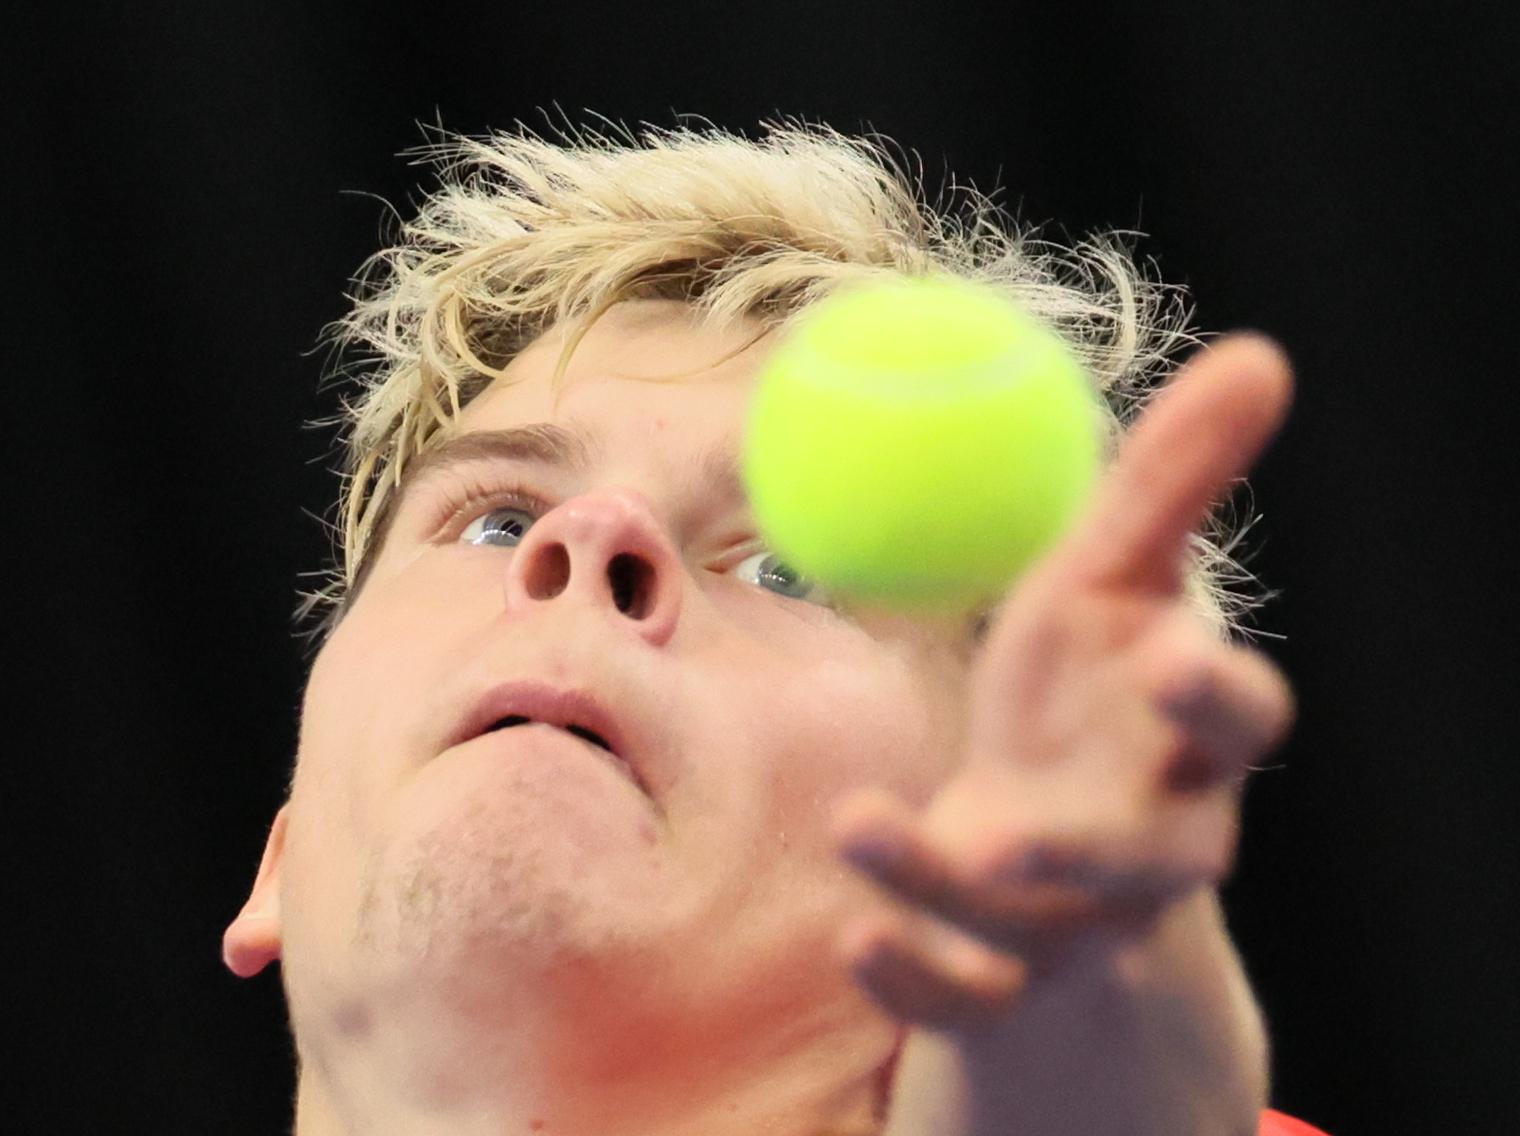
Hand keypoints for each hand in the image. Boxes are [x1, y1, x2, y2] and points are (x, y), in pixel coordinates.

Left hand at [831, 333, 1295, 1031]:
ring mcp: (1081, 921)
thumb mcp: (1111, 584)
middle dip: (1097, 845)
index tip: (1179, 656)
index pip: (1238, 727)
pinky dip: (911, 968)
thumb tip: (1262, 352)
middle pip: (1154, 856)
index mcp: (1186, 738)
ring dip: (950, 884)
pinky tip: (852, 931)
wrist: (1047, 840)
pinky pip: (964, 992)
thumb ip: (1172, 485)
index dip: (1216, 701)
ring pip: (1033, 922)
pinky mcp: (1011, 982)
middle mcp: (1154, 840)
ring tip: (861, 825)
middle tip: (1017, 831)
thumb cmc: (1083, 692)